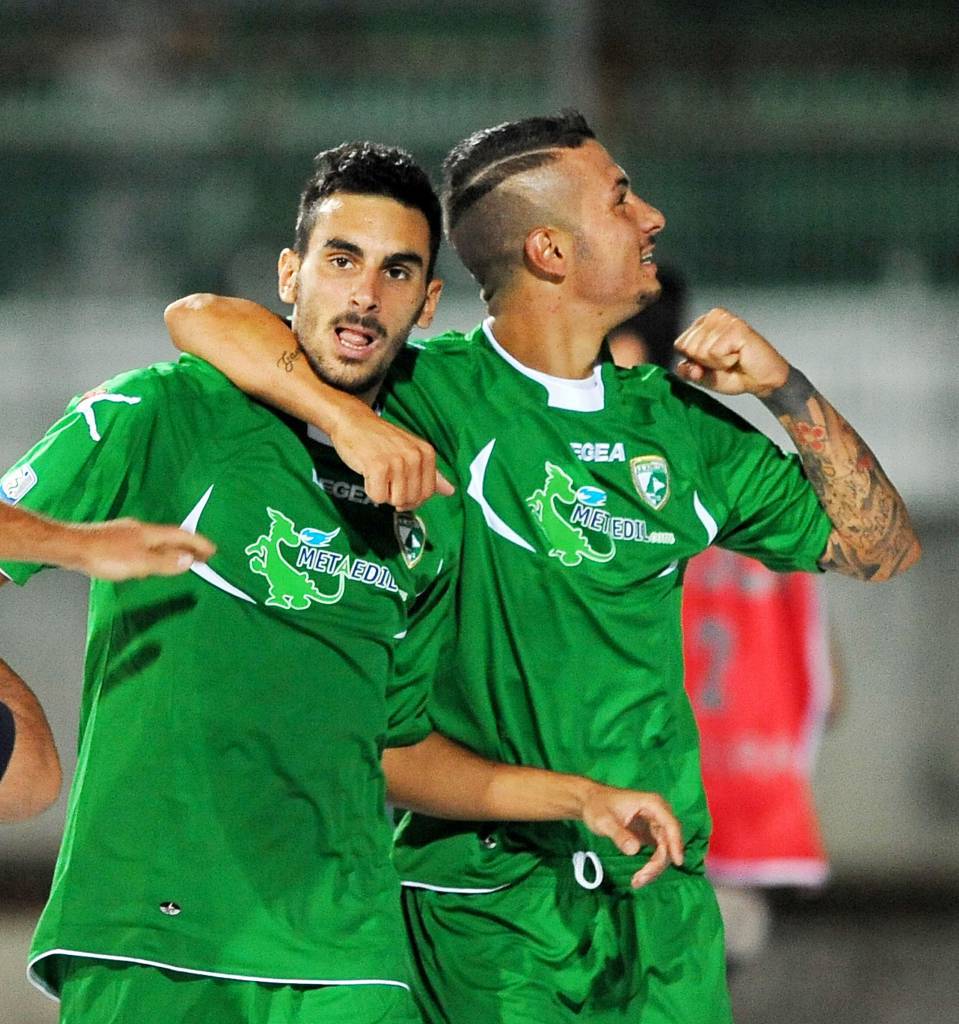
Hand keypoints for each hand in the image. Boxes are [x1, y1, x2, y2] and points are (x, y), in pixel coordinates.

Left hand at [65, 519, 215, 580]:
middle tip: (203, 556)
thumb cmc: (106, 556)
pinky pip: (145, 544)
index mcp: (150, 533)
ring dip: (173, 548)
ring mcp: (127, 533)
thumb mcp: (140, 563)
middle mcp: (141, 529)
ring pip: (157, 540)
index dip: (198, 543)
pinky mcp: (115, 539)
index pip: (182, 536)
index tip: (213, 551)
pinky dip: (157, 551)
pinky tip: (149, 559)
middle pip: (171, 536)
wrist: (71, 547)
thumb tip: (190, 559)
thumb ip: (166, 562)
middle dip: (189, 546)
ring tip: (182, 559)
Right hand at [326, 403, 455, 509]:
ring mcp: (397, 461)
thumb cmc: (380, 438)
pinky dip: (370, 490)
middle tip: (387, 481)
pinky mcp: (378, 467)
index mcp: (426, 453)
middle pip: (412, 499)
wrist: (353, 422)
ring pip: (395, 501)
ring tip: (378, 475)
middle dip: (397, 497)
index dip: (413, 498)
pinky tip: (369, 474)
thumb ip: (431, 473)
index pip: (428, 492)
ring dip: (383, 493)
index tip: (401, 490)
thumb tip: (450, 491)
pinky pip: (378, 497)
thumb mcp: (411, 450)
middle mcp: (415, 456)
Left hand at [580, 784, 684, 888]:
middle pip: (669, 841)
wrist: (590, 802)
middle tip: (640, 878)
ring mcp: (655, 824)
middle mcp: (658, 813)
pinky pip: (658, 852)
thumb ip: (619, 834)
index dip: (676, 843)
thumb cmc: (597, 806)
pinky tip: (640, 877)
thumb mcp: (604, 821)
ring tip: (637, 881)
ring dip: (654, 867)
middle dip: (658, 862)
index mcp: (651, 804)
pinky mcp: (651, 834)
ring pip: (665, 850)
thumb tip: (634, 850)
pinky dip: (652, 866)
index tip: (678, 862)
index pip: (670, 824)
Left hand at [674, 307, 789, 397]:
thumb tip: (685, 367)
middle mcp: (713, 317)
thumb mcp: (704, 377)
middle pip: (688, 347)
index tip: (713, 362)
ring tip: (733, 358)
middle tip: (725, 361)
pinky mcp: (736, 327)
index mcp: (702, 324)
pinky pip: (714, 353)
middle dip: (705, 363)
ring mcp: (725, 320)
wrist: (764, 380)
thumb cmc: (737, 374)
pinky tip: (739, 356)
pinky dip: (725, 362)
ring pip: (700, 351)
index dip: (694, 361)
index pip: (679, 345)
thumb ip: (689, 372)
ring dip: (717, 363)